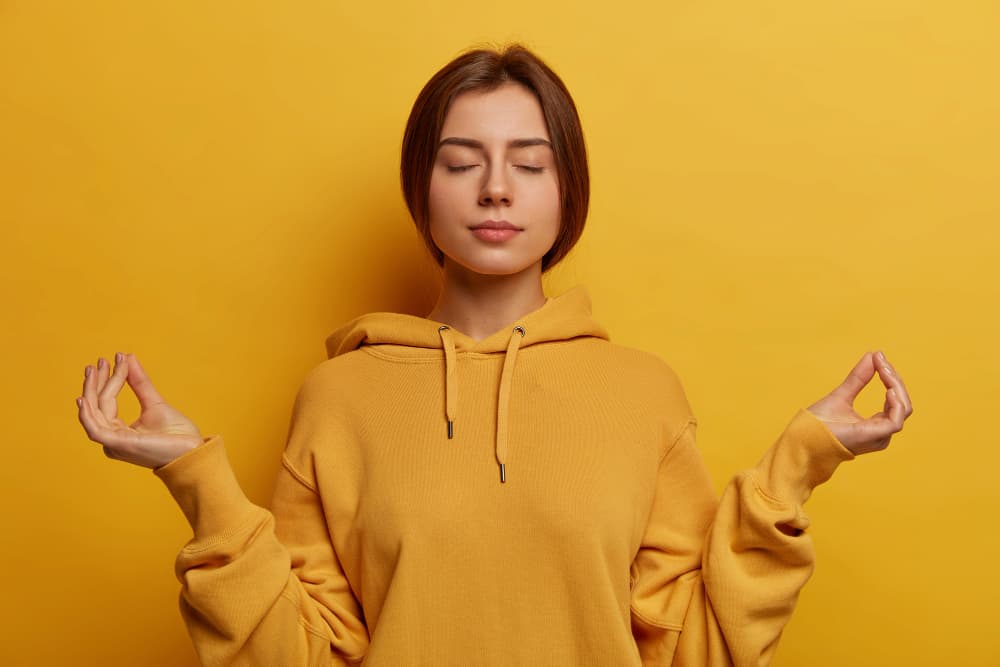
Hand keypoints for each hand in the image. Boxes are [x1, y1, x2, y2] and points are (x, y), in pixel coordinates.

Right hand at [77, 353, 203, 467]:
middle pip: (96, 407)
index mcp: (119, 432)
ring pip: (94, 413)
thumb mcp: (154, 402)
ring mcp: (114, 444)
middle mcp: (112, 439)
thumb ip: (139, 383)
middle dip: (95, 383)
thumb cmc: (177, 434)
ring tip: (95, 368)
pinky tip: (84, 397)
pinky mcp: (118, 445)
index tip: (117, 358)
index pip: (107, 403)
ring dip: (92, 390)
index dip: (110, 379)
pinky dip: (87, 413)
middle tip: (98, 361)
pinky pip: (95, 428)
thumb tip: (127, 357)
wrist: (192, 450)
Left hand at [806, 351, 913, 455]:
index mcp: (875, 425)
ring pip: (903, 409)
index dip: (890, 378)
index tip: (879, 357)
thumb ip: (858, 378)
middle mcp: (881, 433)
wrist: (803, 439)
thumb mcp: (842, 394)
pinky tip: (888, 389)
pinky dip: (896, 404)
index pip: (894, 400)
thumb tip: (873, 355)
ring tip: (884, 370)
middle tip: (880, 359)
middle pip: (902, 403)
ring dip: (896, 386)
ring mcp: (878, 436)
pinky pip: (895, 422)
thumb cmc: (818, 424)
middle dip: (894, 379)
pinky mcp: (872, 437)